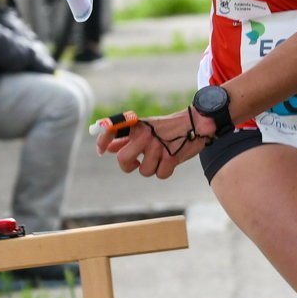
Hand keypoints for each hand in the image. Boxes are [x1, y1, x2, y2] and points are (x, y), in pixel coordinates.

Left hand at [96, 108, 212, 179]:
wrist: (196, 122)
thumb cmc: (168, 129)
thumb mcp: (146, 128)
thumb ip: (126, 138)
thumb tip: (108, 148)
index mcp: (137, 126)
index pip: (112, 129)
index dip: (103, 141)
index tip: (100, 151)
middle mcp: (144, 134)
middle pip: (123, 160)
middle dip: (129, 165)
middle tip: (136, 163)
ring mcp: (156, 146)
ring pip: (144, 171)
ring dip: (152, 167)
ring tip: (161, 156)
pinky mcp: (170, 157)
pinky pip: (160, 174)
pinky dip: (165, 170)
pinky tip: (170, 159)